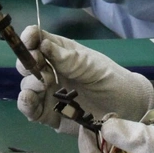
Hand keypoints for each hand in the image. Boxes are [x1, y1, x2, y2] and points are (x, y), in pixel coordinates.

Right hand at [16, 25, 153, 128]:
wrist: (127, 109)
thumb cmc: (112, 80)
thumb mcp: (93, 65)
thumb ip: (68, 58)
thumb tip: (43, 44)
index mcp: (60, 52)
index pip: (38, 40)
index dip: (29, 38)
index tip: (30, 41)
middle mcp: (50, 71)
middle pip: (27, 63)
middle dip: (27, 62)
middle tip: (37, 65)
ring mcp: (48, 93)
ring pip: (26, 86)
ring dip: (28, 84)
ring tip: (42, 85)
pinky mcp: (49, 114)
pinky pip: (31, 109)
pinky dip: (25, 104)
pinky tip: (30, 100)